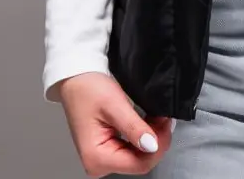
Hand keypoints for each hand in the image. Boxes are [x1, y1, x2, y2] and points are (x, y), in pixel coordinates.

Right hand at [54, 71, 173, 175]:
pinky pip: (132, 148)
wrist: (76, 79)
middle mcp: (98, 163)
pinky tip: (148, 121)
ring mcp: (102, 157)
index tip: (167, 125)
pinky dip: (143, 135)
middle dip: (156, 141)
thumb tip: (152, 146)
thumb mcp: (114, 105)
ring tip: (156, 117)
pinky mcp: (107, 149)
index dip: (158, 146)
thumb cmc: (87, 89)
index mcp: (96, 158)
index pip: (138, 164)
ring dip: (151, 137)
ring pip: (138, 155)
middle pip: (139, 162)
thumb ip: (134, 128)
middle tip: (164, 118)